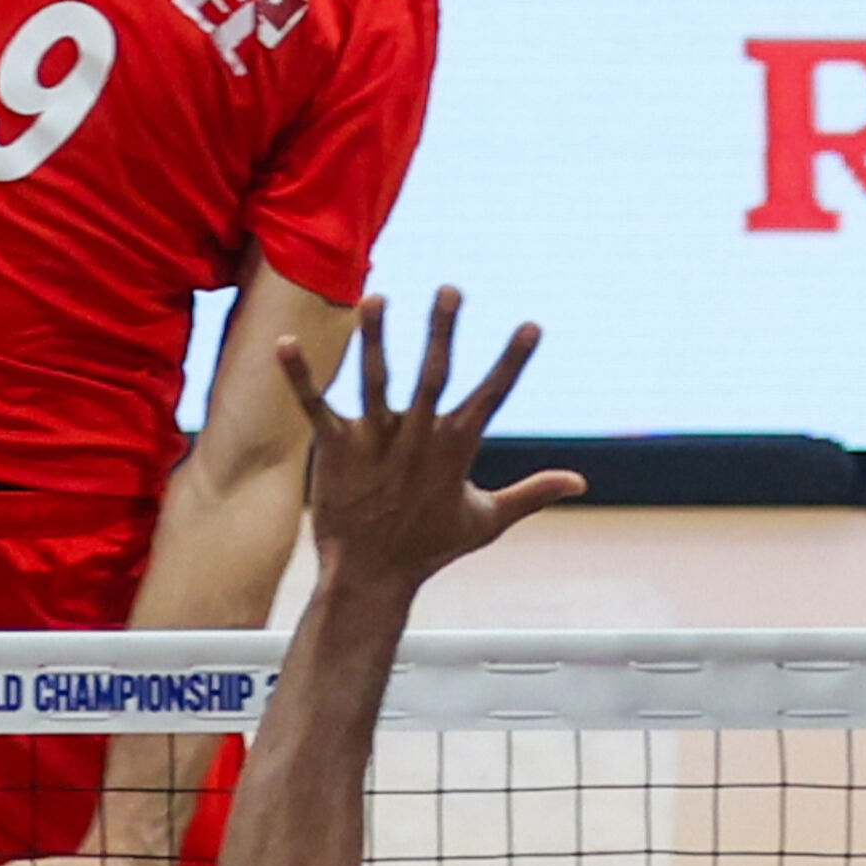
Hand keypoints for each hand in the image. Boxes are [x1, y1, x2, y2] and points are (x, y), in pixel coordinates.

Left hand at [274, 288, 589, 607]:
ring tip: (375, 298)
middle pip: (432, 376)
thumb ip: (531, 494)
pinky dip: (299, 377)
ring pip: (375, 381)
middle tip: (450, 289)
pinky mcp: (335, 450)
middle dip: (441, 332)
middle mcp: (416, 439)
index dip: (511, 362)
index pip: (490, 397)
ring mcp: (374, 443)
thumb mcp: (487, 521)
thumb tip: (580, 481)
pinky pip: (314, 407)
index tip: (531, 326)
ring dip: (374, 339)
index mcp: (454, 449)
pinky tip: (285, 344)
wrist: (370, 577)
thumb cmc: (429, 548)